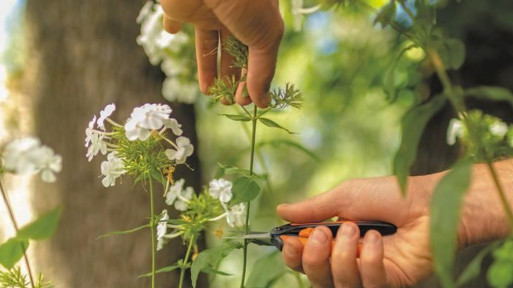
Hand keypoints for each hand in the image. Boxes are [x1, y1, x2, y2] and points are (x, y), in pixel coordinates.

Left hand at [160, 0, 283, 107]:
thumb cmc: (246, 1)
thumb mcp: (265, 37)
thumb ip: (263, 70)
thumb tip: (262, 101)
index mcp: (258, 17)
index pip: (258, 53)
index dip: (253, 77)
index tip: (247, 101)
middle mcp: (234, 14)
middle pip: (233, 52)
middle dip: (233, 78)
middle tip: (229, 102)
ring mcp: (207, 9)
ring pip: (207, 44)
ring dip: (209, 69)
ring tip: (210, 93)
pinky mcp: (182, 6)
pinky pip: (175, 17)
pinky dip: (173, 25)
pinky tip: (172, 32)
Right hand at [277, 175, 436, 287]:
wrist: (431, 202)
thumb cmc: (391, 194)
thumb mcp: (346, 196)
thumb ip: (313, 208)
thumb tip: (281, 210)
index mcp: (335, 240)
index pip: (304, 259)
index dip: (293, 255)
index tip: (290, 241)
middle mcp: (348, 260)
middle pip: (315, 278)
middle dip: (313, 258)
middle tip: (323, 234)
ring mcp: (369, 274)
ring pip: (338, 284)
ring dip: (342, 257)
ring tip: (357, 228)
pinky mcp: (390, 283)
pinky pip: (368, 284)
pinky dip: (369, 261)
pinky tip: (378, 239)